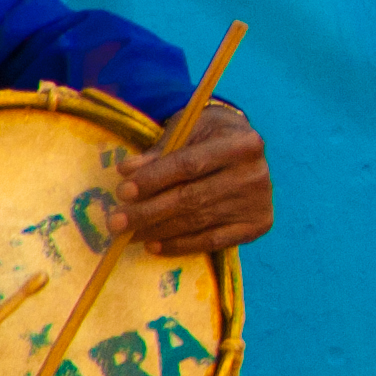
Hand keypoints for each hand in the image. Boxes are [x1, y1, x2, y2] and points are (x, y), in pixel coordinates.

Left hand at [110, 110, 272, 258]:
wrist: (244, 147)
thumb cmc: (210, 135)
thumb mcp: (187, 130)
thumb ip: (159, 150)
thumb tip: (127, 172)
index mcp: (242, 143)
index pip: (190, 165)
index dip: (154, 179)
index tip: (123, 191)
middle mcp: (256, 173)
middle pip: (192, 198)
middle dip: (148, 212)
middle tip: (116, 222)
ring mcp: (259, 202)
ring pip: (198, 222)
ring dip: (157, 231)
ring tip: (128, 235)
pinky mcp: (257, 225)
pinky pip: (212, 241)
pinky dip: (180, 246)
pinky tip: (154, 245)